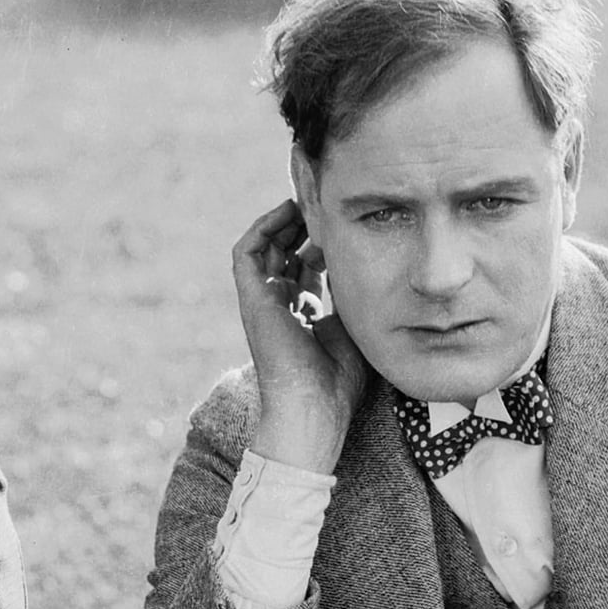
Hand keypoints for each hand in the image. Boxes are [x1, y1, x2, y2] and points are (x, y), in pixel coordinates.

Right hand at [232, 198, 370, 474]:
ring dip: (284, 220)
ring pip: (265, 246)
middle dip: (304, 224)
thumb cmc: (338, 384)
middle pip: (286, 251)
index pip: (307, 266)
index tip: (346, 222)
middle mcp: (280, 304)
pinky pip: (246, 252)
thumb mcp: (354, 329)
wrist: (312, 409)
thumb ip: (351, 296)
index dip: (323, 240)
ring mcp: (263, 301)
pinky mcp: (252, 299)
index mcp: (303, 314)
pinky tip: (288, 211)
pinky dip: (263, 228)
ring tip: (307, 199)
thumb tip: (360, 262)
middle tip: (327, 202)